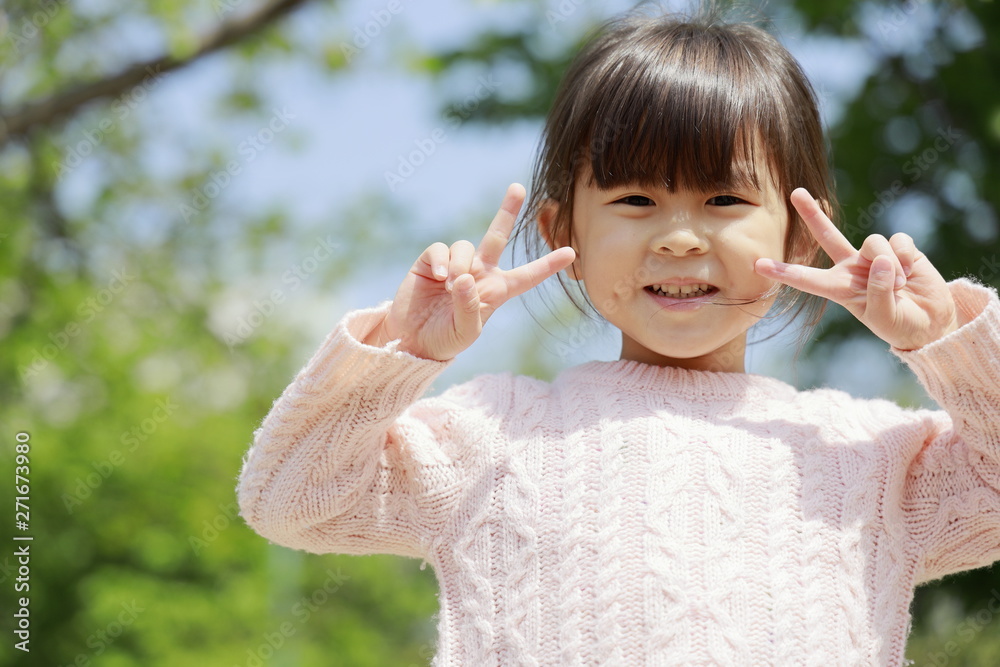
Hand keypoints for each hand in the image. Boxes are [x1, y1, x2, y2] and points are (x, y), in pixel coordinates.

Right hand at [366, 183, 575, 360]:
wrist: (413, 339)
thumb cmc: (446, 338)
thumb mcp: (465, 331)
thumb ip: (469, 307)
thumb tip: (464, 278)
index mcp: (496, 291)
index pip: (527, 277)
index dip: (548, 265)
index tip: (571, 253)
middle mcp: (479, 273)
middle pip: (497, 236)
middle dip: (507, 211)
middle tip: (518, 187)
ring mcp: (456, 265)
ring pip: (465, 246)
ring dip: (461, 264)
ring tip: (450, 286)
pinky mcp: (432, 262)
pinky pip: (441, 249)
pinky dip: (442, 261)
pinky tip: (440, 278)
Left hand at [754, 188, 957, 350]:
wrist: (932, 321)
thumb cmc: (900, 324)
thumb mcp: (885, 317)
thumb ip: (878, 291)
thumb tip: (878, 259)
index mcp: (840, 289)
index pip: (807, 279)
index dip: (784, 272)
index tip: (758, 265)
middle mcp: (852, 267)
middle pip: (827, 235)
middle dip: (812, 214)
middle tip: (795, 192)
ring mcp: (874, 255)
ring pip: (873, 242)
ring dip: (889, 264)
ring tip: (900, 285)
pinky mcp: (899, 248)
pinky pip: (898, 241)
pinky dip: (906, 257)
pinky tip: (912, 271)